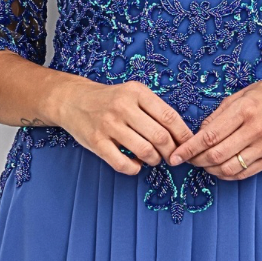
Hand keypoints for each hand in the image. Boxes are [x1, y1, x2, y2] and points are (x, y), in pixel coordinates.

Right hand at [53, 78, 192, 176]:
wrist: (72, 100)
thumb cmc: (110, 100)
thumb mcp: (133, 94)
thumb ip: (154, 110)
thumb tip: (181, 135)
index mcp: (136, 92)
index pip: (169, 116)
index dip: (183, 135)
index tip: (188, 145)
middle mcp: (123, 107)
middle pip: (160, 136)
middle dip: (172, 152)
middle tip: (173, 157)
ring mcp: (108, 125)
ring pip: (145, 151)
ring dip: (155, 160)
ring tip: (154, 158)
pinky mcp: (96, 142)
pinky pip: (122, 163)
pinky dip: (135, 168)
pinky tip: (136, 164)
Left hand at [166, 73, 261, 179]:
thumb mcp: (240, 95)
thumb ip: (218, 115)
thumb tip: (198, 134)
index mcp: (245, 110)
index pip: (209, 136)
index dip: (189, 148)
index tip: (175, 156)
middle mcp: (256, 130)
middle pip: (217, 155)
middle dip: (196, 160)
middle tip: (187, 159)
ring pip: (229, 168)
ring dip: (210, 170)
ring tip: (202, 163)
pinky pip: (244, 173)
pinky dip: (227, 174)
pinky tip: (219, 168)